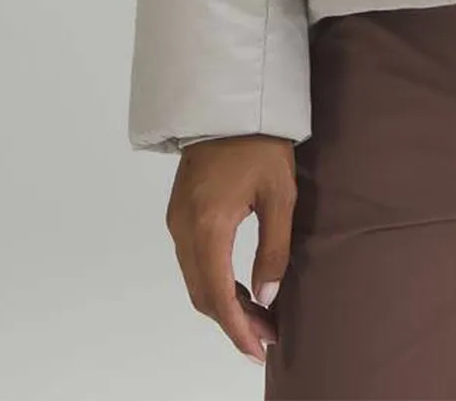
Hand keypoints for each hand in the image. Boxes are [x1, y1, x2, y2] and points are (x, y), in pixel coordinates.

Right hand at [165, 135, 296, 365]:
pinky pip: (193, 262)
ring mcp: (176, 222)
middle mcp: (183, 230)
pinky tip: (241, 288)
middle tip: (266, 337)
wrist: (230, 105)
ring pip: (195, 281)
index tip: (257, 350)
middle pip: (202, 295)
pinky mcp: (178, 214)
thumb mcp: (279, 195)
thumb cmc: (261, 145)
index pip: (218, 295)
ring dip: (224, 304)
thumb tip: (266, 297)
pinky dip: (214, 282)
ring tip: (260, 318)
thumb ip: (273, 249)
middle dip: (233, 322)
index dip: (237, 329)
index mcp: (208, 226)